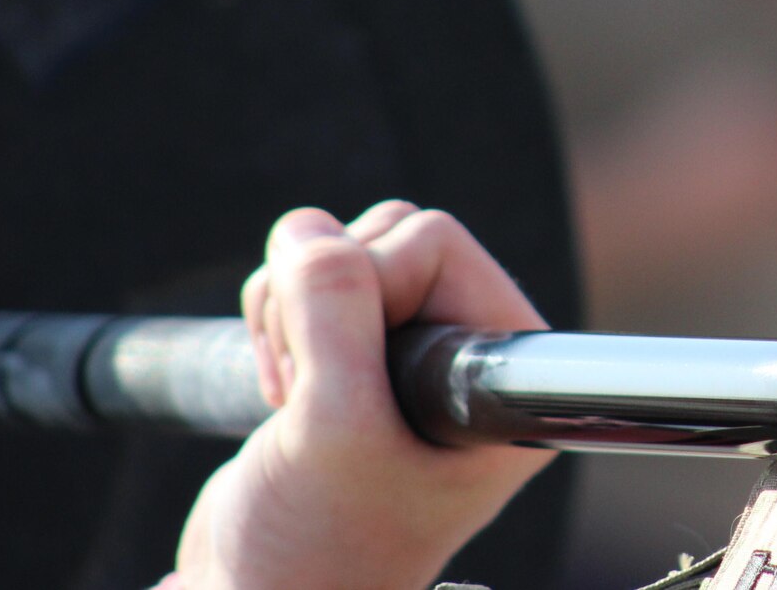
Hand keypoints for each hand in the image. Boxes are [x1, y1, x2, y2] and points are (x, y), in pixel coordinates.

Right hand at [163, 202, 554, 589]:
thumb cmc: (314, 546)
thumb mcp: (331, 426)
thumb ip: (333, 316)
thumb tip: (311, 229)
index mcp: (502, 383)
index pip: (434, 243)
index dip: (368, 286)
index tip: (349, 379)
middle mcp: (470, 362)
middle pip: (387, 237)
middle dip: (323, 300)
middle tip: (307, 388)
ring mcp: (412, 358)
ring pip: (344, 253)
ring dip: (290, 312)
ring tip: (293, 397)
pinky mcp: (358, 358)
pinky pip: (311, 285)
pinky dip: (274, 323)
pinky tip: (282, 394)